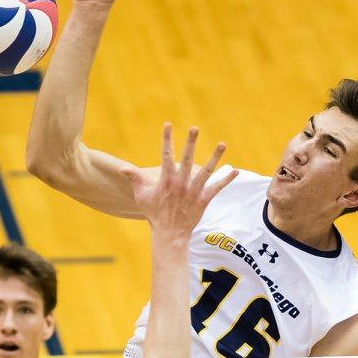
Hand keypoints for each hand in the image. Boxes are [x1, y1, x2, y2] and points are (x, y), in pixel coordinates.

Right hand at [123, 125, 234, 239]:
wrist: (169, 234)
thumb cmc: (154, 213)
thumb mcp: (141, 195)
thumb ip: (134, 179)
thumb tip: (122, 168)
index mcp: (166, 180)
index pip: (166, 155)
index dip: (166, 139)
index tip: (168, 124)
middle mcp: (180, 183)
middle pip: (187, 159)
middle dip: (190, 143)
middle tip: (194, 128)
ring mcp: (193, 192)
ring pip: (206, 171)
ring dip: (214, 157)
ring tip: (222, 144)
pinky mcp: (203, 200)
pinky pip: (216, 188)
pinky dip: (226, 180)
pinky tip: (236, 171)